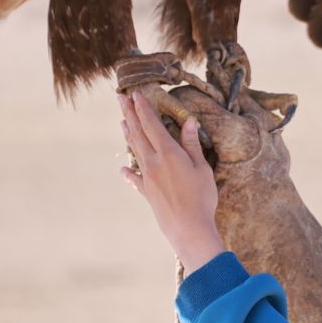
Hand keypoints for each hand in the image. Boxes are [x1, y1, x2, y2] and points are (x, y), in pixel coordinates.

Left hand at [118, 90, 226, 272]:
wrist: (188, 228)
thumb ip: (191, 144)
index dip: (143, 108)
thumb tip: (188, 121)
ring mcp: (148, 177)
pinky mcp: (147, 192)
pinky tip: (123, 170)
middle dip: (129, 114)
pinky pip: (135, 178)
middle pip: (138, 133)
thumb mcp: (201, 168)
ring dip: (128, 135)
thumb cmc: (201, 197)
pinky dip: (129, 172)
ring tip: (122, 122)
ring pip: (135, 151)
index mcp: (168, 153)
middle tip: (120, 99)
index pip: (152, 124)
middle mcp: (153, 162)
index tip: (136, 94)